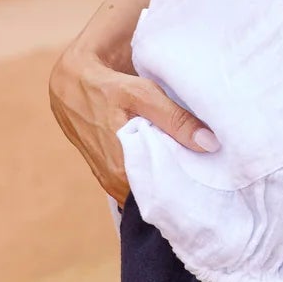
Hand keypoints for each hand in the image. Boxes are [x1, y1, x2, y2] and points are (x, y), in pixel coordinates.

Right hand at [48, 11, 217, 205]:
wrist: (70, 83)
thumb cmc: (106, 88)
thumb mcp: (142, 95)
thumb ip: (176, 119)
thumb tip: (209, 144)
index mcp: (122, 172)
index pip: (164, 198)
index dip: (189, 189)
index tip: (212, 182)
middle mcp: (114, 183)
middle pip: (157, 194)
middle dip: (181, 184)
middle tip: (208, 173)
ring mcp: (109, 180)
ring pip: (147, 188)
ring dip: (167, 177)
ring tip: (193, 165)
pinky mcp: (108, 172)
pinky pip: (137, 180)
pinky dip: (154, 171)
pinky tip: (170, 159)